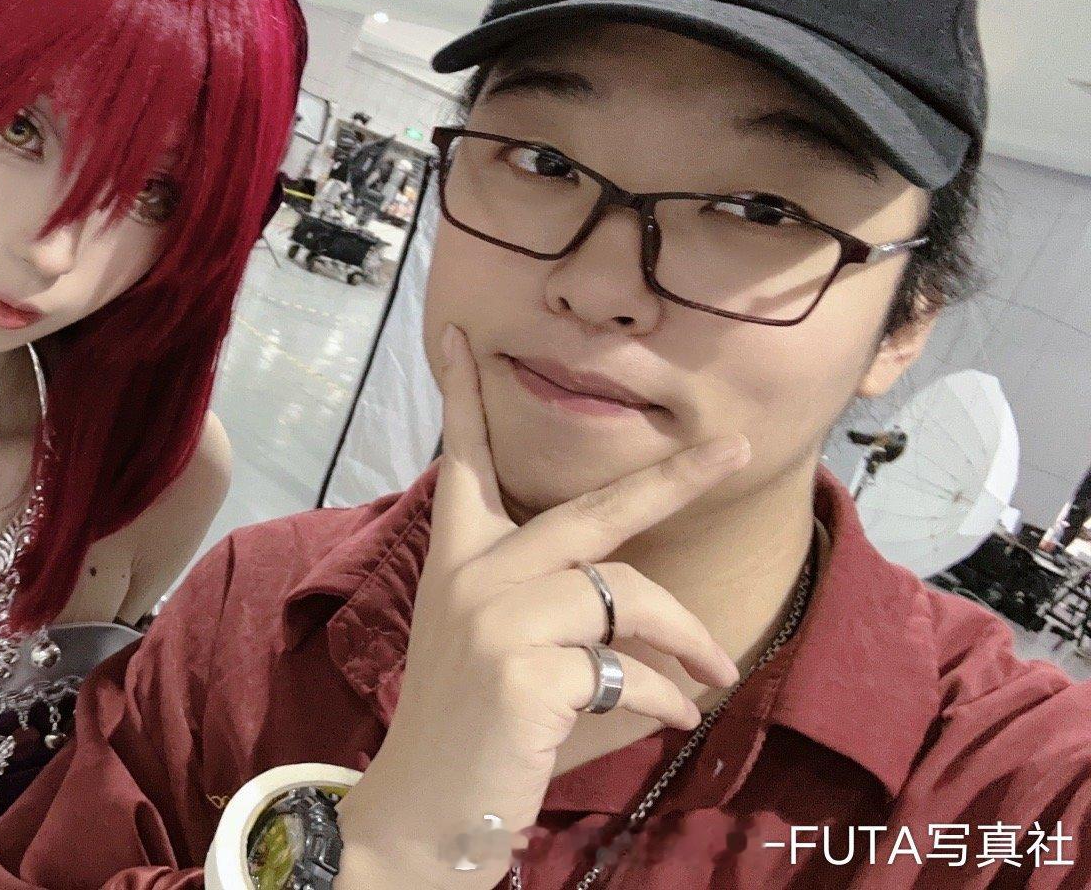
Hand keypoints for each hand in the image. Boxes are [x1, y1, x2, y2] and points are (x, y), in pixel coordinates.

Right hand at [334, 324, 747, 885]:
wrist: (423, 816)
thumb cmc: (470, 731)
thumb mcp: (491, 647)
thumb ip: (546, 602)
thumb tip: (639, 597)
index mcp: (456, 563)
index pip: (462, 465)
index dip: (462, 398)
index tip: (463, 337)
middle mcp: (470, 577)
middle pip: (590, 512)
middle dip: (671, 478)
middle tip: (733, 451)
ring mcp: (496, 619)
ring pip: (626, 595)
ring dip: (686, 639)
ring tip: (713, 674)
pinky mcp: (525, 671)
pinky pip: (630, 669)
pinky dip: (664, 697)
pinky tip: (672, 718)